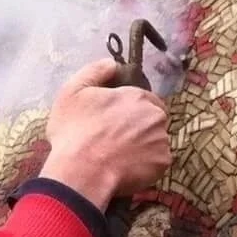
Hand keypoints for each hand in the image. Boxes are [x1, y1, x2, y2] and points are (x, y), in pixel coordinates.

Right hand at [39, 59, 170, 211]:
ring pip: (156, 141)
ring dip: (143, 145)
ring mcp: (162, 141)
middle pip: (153, 119)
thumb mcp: (73, 91)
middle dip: (139, 126)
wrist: (83, 172)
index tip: (115, 121)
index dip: (129, 109)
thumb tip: (112, 64)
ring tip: (119, 155)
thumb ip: (95, 72)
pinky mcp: (163, 164)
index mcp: (137, 96)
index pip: (144, 99)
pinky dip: (146, 165)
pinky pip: (157, 162)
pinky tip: (126, 167)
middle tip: (117, 139)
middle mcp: (156, 116)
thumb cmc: (75, 131)